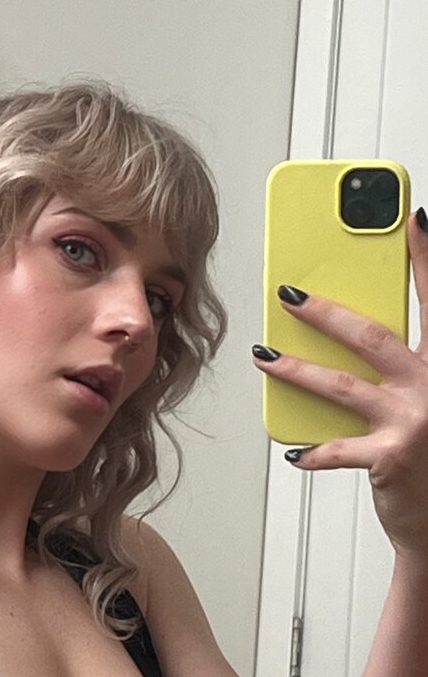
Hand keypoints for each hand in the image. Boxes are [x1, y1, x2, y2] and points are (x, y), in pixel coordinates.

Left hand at [251, 209, 427, 564]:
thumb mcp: (423, 397)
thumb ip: (400, 363)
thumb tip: (346, 326)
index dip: (426, 258)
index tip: (416, 219)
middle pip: (372, 336)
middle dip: (326, 312)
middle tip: (288, 294)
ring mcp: (414, 421)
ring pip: (340, 385)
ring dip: (295, 369)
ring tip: (264, 355)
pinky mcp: (392, 457)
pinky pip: (338, 448)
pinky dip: (313, 450)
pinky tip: (293, 451)